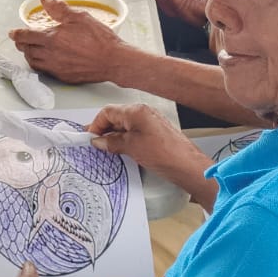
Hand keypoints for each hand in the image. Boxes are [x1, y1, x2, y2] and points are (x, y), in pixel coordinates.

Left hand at [9, 0, 123, 83]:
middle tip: (20, 40)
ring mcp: (56, 68)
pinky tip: (44, 61)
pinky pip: (45, 71)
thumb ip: (58, 8)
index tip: (12, 32)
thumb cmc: (99, 39)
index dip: (17, 34)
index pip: (27, 36)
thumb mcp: (79, 17)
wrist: (113, 60)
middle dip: (21, 44)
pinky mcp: (64, 77)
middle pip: (27, 50)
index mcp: (52, 39)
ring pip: (34, 62)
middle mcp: (51, 54)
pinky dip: (40, 65)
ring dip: (29, 55)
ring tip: (30, 50)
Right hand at [87, 103, 205, 196]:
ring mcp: (150, 122)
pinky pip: (134, 132)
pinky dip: (125, 139)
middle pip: (116, 117)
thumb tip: (99, 141)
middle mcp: (143, 113)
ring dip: (114, 136)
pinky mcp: (155, 132)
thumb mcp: (131, 147)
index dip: (96, 124)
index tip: (90, 137)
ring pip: (125, 125)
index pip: (108, 112)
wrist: (187, 165)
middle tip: (95, 143)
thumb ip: (112, 142)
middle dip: (104, 130)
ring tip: (107, 149)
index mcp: (136, 111)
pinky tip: (121, 150)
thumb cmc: (165, 153)